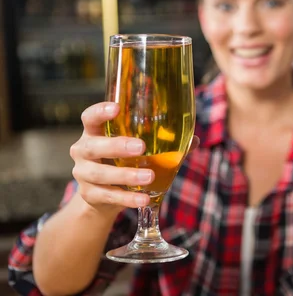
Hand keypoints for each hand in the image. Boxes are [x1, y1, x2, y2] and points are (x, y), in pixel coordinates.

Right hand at [70, 102, 198, 215]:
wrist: (102, 196)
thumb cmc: (123, 161)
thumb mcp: (136, 149)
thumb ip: (163, 143)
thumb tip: (195, 140)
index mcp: (94, 132)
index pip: (89, 117)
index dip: (100, 112)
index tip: (116, 108)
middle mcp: (84, 150)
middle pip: (94, 146)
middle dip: (117, 146)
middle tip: (141, 147)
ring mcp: (84, 174)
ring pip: (101, 174)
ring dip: (126, 175)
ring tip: (149, 177)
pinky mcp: (89, 195)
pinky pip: (109, 196)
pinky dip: (127, 198)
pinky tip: (143, 198)